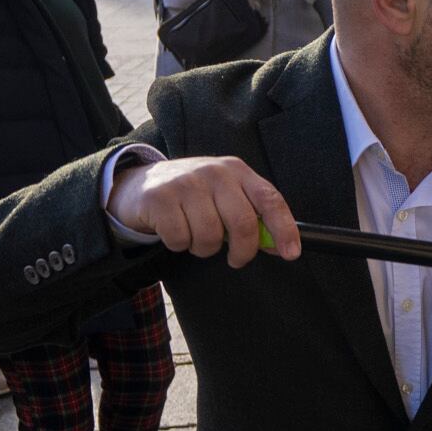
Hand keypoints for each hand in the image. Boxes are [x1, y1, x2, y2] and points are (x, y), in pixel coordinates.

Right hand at [110, 153, 299, 264]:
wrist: (140, 184)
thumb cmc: (193, 196)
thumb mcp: (225, 196)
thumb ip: (252, 216)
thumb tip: (279, 245)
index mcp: (237, 171)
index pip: (269, 199)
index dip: (284, 229)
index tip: (291, 253)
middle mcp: (214, 172)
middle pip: (242, 223)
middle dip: (243, 251)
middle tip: (235, 259)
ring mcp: (185, 183)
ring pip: (210, 237)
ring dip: (204, 248)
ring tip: (196, 236)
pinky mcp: (160, 198)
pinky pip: (180, 239)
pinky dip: (179, 244)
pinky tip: (175, 230)